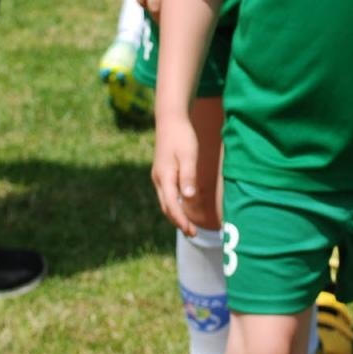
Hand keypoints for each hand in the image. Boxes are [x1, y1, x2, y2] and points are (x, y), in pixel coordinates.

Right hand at [152, 113, 199, 234]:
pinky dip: (174, 204)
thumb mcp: (188, 155)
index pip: (172, 205)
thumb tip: (188, 198)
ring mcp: (159, 176)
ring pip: (166, 201)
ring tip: (188, 225)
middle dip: (178, 221)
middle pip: (167, 207)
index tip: (191, 231)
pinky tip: (184, 207)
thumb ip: (188, 176)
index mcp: (165, 176)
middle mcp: (159, 179)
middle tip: (192, 233)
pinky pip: (167, 194)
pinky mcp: (162, 172)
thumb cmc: (181, 136)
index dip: (182, 220)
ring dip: (176, 214)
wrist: (170, 120)